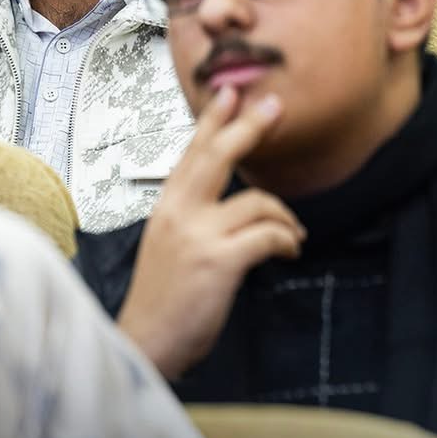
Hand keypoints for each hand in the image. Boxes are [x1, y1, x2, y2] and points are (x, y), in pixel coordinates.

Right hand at [117, 89, 304, 380]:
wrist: (144, 345)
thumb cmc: (163, 300)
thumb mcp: (171, 247)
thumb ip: (196, 219)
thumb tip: (237, 204)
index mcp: (166, 209)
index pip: (191, 154)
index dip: (212, 121)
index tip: (229, 92)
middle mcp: (178, 214)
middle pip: (218, 157)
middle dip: (249, 127)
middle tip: (275, 106)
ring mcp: (197, 236)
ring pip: (257, 202)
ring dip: (284, 216)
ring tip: (292, 234)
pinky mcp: (218, 261)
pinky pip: (268, 235)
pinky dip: (286, 240)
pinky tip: (290, 250)